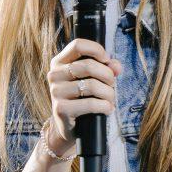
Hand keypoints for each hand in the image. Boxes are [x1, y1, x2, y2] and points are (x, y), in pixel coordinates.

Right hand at [46, 37, 121, 153]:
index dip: (96, 49)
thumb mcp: (93, 78)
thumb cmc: (83, 97)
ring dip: (108, 93)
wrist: (69, 126)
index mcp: (60, 62)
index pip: (78, 45)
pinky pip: (90, 103)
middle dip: (107, 75)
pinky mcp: (61, 109)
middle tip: (112, 84)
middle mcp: (54, 75)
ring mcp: (56, 92)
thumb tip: (116, 66)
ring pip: (92, 85)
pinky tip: (107, 109)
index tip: (107, 60)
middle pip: (88, 66)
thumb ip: (107, 68)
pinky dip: (105, 106)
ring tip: (110, 99)